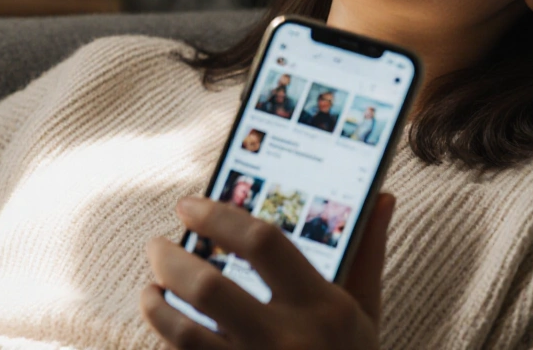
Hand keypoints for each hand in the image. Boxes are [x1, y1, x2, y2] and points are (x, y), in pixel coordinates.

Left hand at [142, 193, 394, 348]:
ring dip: (156, 305)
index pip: (263, 242)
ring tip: (151, 288)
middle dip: (170, 259)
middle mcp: (289, 341)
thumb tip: (382, 196)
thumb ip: (367, 254)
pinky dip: (167, 340)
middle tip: (156, 245)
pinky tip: (165, 324)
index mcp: (324, 308)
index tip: (187, 204)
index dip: (218, 216)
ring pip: (183, 333)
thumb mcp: (367, 314)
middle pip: (208, 287)